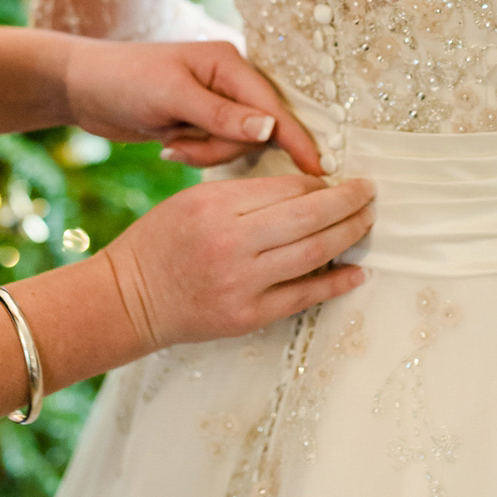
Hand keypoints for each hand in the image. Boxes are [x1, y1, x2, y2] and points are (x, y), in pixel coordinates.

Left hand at [62, 38, 321, 173]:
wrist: (81, 87)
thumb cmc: (124, 81)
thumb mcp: (171, 97)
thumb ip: (221, 115)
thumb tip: (270, 129)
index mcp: (230, 63)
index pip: (274, 108)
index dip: (296, 140)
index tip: (319, 173)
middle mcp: (230, 81)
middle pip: (255, 132)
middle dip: (219, 148)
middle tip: (179, 144)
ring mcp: (217, 103)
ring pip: (235, 146)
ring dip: (203, 153)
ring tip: (168, 143)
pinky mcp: (201, 122)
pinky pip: (214, 150)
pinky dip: (193, 154)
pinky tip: (166, 144)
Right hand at [102, 173, 373, 348]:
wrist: (127, 299)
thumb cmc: (159, 243)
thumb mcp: (193, 200)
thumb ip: (244, 194)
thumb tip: (305, 189)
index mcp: (215, 205)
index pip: (286, 187)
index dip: (319, 183)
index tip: (337, 180)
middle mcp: (231, 242)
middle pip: (309, 216)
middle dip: (348, 202)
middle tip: (369, 193)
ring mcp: (241, 283)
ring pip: (313, 253)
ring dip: (348, 234)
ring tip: (367, 222)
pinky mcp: (247, 316)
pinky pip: (303, 297)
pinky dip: (336, 282)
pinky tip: (358, 270)